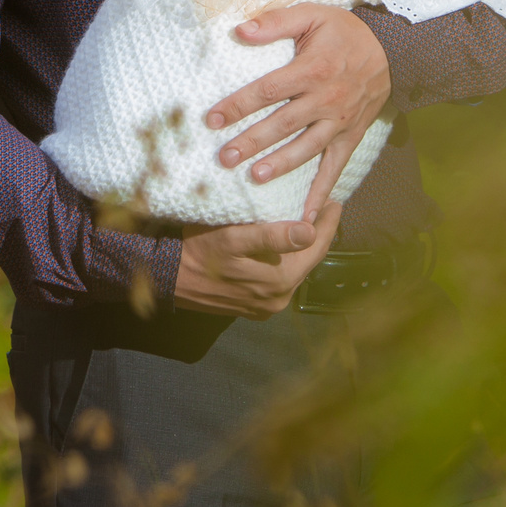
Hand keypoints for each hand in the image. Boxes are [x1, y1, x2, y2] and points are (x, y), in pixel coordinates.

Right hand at [172, 202, 341, 317]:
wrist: (169, 279)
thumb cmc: (200, 251)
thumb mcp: (233, 238)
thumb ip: (272, 237)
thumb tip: (308, 231)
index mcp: (280, 282)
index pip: (316, 247)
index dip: (328, 222)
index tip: (336, 199)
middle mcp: (279, 299)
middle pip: (308, 260)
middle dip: (317, 232)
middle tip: (323, 204)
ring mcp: (267, 307)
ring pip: (295, 270)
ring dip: (301, 247)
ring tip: (306, 220)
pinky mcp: (255, 308)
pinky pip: (279, 280)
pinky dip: (285, 261)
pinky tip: (283, 244)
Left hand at [206, 3, 391, 220]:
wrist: (393, 50)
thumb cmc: (346, 30)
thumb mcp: (313, 13)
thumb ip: (276, 22)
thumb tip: (240, 30)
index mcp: (312, 69)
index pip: (268, 90)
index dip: (238, 105)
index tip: (212, 119)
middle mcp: (326, 99)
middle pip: (282, 123)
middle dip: (251, 141)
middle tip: (224, 157)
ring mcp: (339, 121)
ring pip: (306, 147)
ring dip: (280, 164)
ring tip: (255, 177)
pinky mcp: (350, 136)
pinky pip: (335, 167)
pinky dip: (322, 192)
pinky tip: (307, 215)